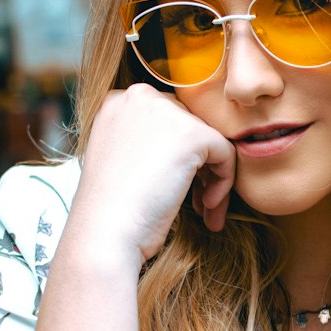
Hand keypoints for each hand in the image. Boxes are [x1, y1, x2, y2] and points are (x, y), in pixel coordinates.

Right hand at [71, 85, 235, 265]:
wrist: (104, 232)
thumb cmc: (111, 209)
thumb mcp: (123, 160)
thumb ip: (151, 142)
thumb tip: (191, 147)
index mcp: (118, 102)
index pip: (168, 118)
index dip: (178, 155)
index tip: (176, 187)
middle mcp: (140, 97)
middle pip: (190, 126)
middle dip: (198, 166)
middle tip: (196, 201)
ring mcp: (166, 112)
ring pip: (210, 140)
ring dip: (212, 178)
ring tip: (204, 209)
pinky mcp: (191, 134)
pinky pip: (225, 153)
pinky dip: (223, 183)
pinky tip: (205, 207)